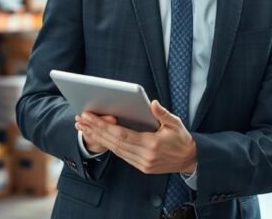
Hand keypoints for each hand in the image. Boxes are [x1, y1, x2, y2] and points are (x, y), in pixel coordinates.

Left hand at [76, 100, 197, 174]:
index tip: (89, 117)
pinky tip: (99, 137)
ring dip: (98, 138)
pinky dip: (108, 145)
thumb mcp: (176, 123)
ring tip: (84, 127)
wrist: (191, 160)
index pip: (121, 134)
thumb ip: (163, 113)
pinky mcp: (141, 167)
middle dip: (95, 130)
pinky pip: (121, 155)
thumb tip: (152, 103)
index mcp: (151, 144)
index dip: (103, 126)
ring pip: (115, 150)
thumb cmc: (182, 139)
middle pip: (114, 142)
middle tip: (80, 120)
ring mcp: (142, 164)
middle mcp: (144, 157)